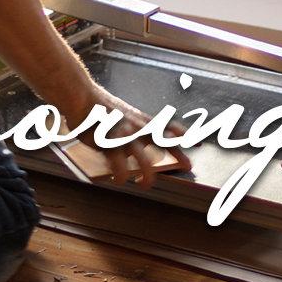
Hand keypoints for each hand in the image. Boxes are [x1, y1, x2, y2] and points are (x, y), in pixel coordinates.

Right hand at [60, 83, 191, 188]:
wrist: (82, 97)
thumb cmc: (98, 107)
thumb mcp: (123, 114)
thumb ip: (133, 126)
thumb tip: (140, 138)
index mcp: (141, 120)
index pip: (168, 126)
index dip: (184, 135)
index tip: (199, 142)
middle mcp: (137, 127)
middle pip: (164, 142)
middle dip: (178, 154)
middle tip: (188, 166)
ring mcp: (124, 136)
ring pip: (143, 159)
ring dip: (147, 175)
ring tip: (145, 185)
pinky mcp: (109, 144)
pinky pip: (119, 165)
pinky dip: (121, 175)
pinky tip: (120, 180)